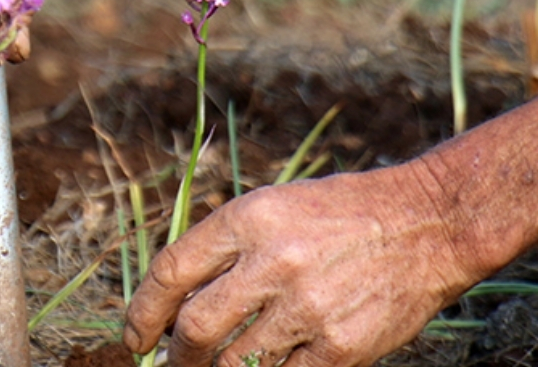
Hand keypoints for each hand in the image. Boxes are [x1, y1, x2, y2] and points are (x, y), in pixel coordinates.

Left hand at [123, 166, 478, 366]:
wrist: (425, 223)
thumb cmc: (337, 215)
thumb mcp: (270, 208)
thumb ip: (223, 249)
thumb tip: (173, 302)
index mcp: (247, 219)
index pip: (171, 272)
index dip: (143, 311)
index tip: (134, 335)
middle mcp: (272, 261)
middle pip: (195, 326)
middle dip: (176, 355)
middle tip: (172, 363)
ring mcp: (307, 307)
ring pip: (235, 362)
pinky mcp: (342, 346)